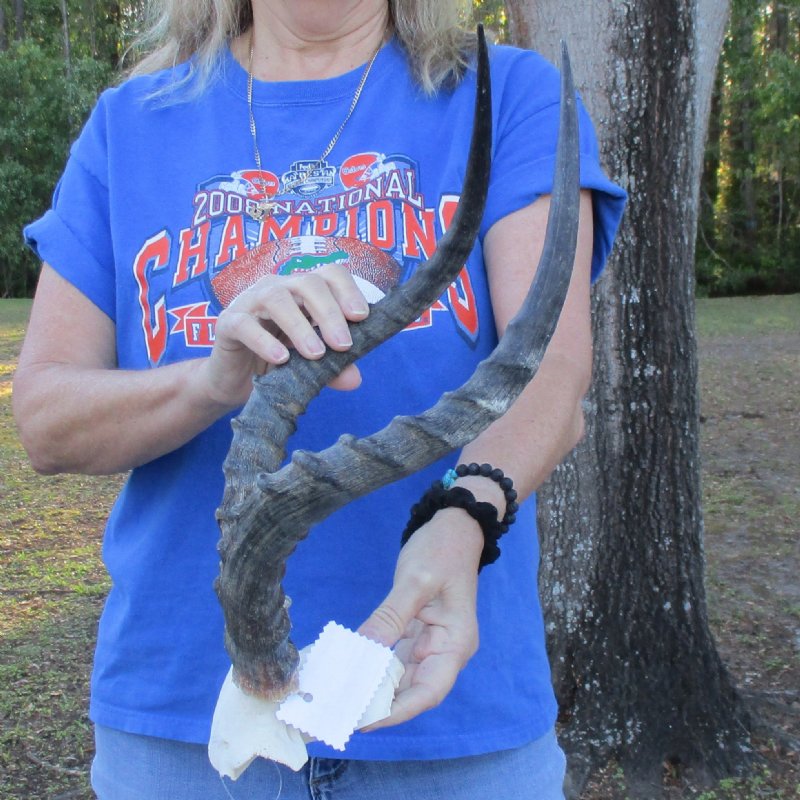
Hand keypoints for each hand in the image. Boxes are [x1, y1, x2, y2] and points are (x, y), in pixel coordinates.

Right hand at [199, 264, 369, 407]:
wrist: (234, 382)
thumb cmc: (277, 363)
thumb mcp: (310, 367)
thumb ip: (332, 369)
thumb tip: (355, 379)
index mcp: (302, 291)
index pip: (329, 274)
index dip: (348, 290)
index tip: (362, 318)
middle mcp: (277, 288)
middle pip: (307, 283)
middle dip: (329, 312)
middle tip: (343, 345)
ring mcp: (250, 301)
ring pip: (275, 298)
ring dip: (299, 326)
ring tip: (316, 354)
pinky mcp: (227, 322)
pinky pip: (244, 324)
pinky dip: (264, 340)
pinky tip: (281, 359)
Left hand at [357, 508, 482, 727]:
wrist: (455, 525)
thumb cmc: (443, 549)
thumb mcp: (417, 580)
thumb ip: (391, 616)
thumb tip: (363, 650)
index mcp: (455, 643)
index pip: (428, 691)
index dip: (396, 711)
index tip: (363, 722)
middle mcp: (444, 650)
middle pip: (410, 689)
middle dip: (376, 704)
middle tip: (335, 713)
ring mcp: (429, 642)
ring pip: (398, 676)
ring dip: (370, 687)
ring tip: (334, 698)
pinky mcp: (414, 631)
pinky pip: (391, 656)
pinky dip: (370, 664)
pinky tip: (345, 670)